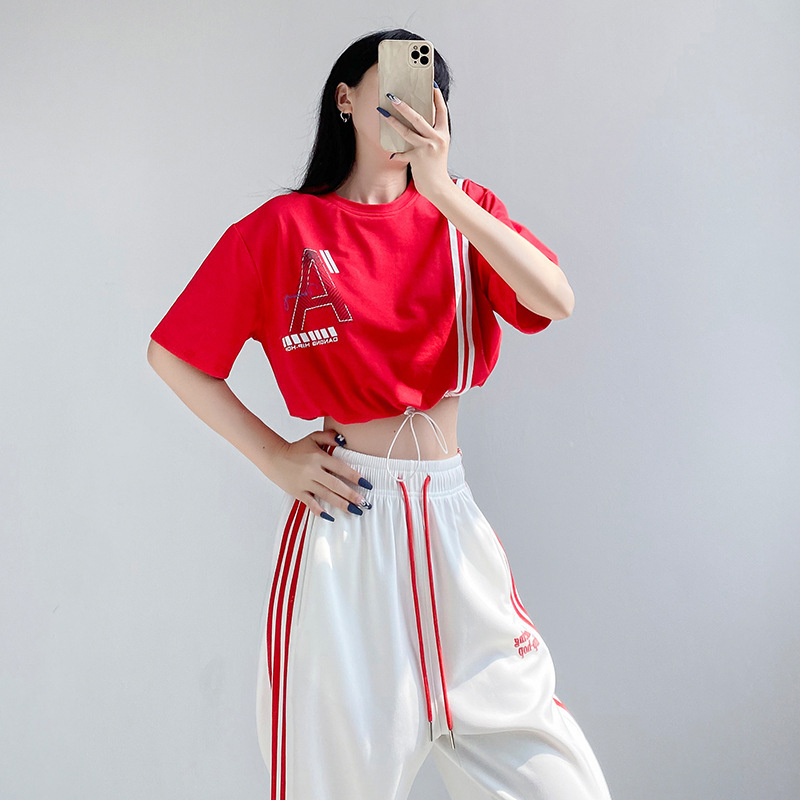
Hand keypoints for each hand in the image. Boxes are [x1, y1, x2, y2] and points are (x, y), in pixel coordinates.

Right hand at [270, 429, 372, 520]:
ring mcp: (305, 482)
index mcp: (319, 457)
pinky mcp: (297, 492)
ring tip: (355, 511)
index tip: (368, 485)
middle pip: (336, 485)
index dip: (355, 477)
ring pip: (326, 495)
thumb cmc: (296, 448)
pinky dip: (319, 511)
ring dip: (341, 504)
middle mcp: (313, 470)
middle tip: (365, 503)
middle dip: (351, 495)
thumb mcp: (313, 437)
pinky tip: (330, 517)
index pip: (341, 468)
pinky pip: (310, 503)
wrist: (274, 457)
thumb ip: (329, 436)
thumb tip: (344, 440)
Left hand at [379, 84, 450, 199]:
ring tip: (382, 112)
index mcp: (444, 133)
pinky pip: (401, 152)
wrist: (438, 186)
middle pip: (419, 117)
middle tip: (392, 96)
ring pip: (406, 131)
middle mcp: (437, 139)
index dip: (436, 97)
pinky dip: (395, 153)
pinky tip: (389, 152)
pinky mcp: (417, 158)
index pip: (441, 110)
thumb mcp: (438, 147)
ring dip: (392, 121)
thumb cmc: (435, 166)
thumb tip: (417, 118)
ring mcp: (427, 148)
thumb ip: (431, 133)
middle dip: (404, 106)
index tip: (430, 84)